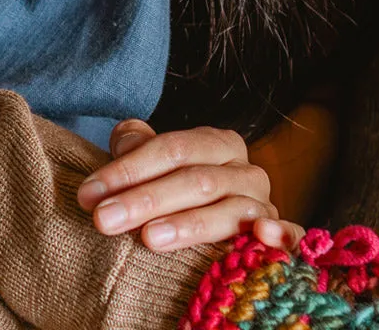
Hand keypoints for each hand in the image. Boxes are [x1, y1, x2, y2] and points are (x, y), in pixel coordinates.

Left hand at [76, 121, 303, 251]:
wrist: (216, 226)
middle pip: (194, 179)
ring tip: (148, 237)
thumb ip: (136, 148)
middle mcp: (246, 170)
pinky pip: (289, 236)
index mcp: (216, 143)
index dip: (127, 170)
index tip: (89, 194)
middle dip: (143, 199)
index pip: (170, 149)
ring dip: (187, 224)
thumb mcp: (154, 166)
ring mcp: (265, 204)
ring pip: (227, 210)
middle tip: (103, 220)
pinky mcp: (281, 238)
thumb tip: (124, 140)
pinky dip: (279, 236)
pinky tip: (260, 236)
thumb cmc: (176, 194)